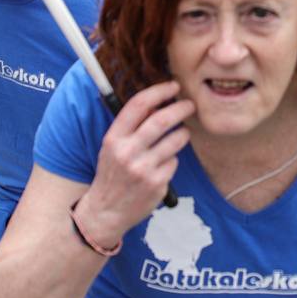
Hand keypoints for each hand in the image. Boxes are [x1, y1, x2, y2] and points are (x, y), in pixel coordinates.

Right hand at [82, 82, 194, 244]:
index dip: (159, 91)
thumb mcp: (112, 147)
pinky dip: (173, 159)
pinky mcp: (157, 184)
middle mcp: (127, 152)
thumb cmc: (112, 173)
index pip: (138, 105)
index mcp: (114, 138)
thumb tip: (158, 103)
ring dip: (183, 133)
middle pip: (162, 120)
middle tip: (190, 105)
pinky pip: (175, 162)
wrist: (106, 211)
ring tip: (181, 133)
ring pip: (175, 140)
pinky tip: (164, 164)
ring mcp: (143, 169)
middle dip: (180, 108)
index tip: (173, 86)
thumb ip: (131, 127)